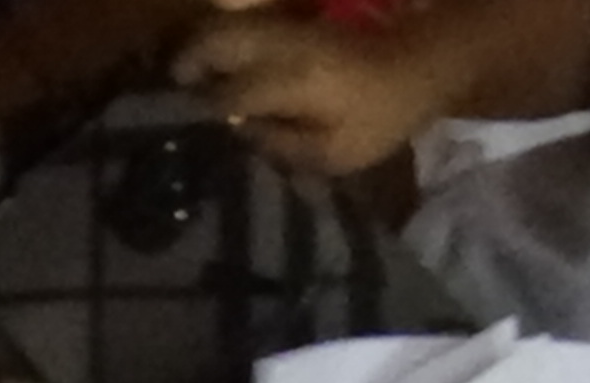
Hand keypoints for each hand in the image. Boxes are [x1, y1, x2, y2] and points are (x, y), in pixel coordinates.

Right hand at [174, 4, 462, 176]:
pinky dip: (225, 36)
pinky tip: (218, 58)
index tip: (181, 128)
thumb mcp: (333, 153)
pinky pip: (248, 22)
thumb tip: (238, 134)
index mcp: (291, 80)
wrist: (419, 66)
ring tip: (186, 71)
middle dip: (189, 63)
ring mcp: (289, 27)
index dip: (202, 111)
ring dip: (203, 44)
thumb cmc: (380, 118)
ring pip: (229, 24)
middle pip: (218, 42)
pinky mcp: (296, 21)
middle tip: (170, 89)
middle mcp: (282, 45)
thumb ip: (280, 145)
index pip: (228, 93)